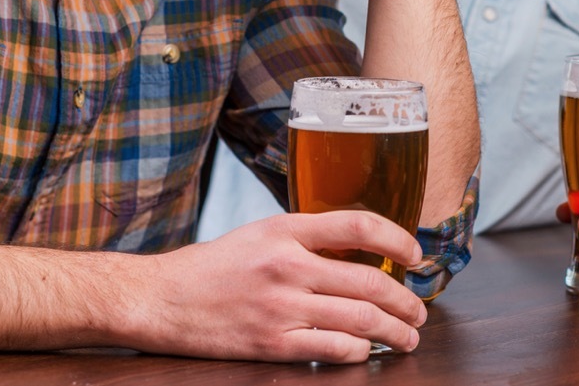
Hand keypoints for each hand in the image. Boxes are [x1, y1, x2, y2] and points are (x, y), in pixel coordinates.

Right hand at [133, 211, 426, 362]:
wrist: (160, 299)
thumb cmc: (210, 268)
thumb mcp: (258, 234)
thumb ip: (303, 239)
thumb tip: (357, 252)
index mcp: (285, 229)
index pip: (359, 224)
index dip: (398, 238)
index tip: (416, 255)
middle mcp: (287, 264)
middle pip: (371, 280)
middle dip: (406, 302)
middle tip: (417, 312)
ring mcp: (282, 306)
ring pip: (361, 318)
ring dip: (395, 332)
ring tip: (407, 338)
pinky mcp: (273, 342)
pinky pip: (335, 349)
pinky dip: (360, 352)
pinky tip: (366, 352)